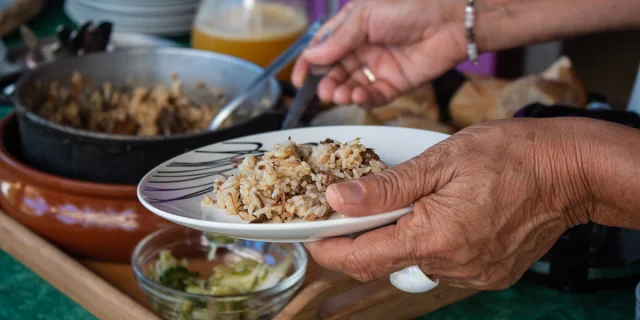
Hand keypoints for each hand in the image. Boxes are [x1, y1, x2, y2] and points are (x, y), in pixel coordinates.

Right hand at [292, 0, 466, 105]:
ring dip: (343, 93)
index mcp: (353, 27)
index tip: (299, 80)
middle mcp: (364, 48)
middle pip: (336, 71)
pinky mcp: (396, 83)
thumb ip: (339, 39)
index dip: (309, 64)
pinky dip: (363, 98)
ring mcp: (380, 66)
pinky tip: (357, 96)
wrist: (450, 20)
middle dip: (328, 83)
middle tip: (324, 92)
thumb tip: (312, 57)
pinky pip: (374, 95)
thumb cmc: (410, 6)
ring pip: (353, 85)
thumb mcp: (365, 16)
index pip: (324, 48)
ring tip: (339, 95)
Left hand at [305, 118, 596, 289]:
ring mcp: (474, 274)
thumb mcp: (439, 160)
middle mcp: (453, 265)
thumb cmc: (509, 156)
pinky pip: (445, 265)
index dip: (332, 250)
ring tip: (414, 205)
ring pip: (416, 263)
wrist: (568, 171)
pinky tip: (446, 217)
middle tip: (361, 211)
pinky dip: (433, 244)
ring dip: (404, 239)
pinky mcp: (490, 274)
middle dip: (368, 240)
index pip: (364, 258)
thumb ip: (386, 187)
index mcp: (435, 237)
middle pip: (387, 263)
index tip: (315, 238)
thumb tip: (340, 199)